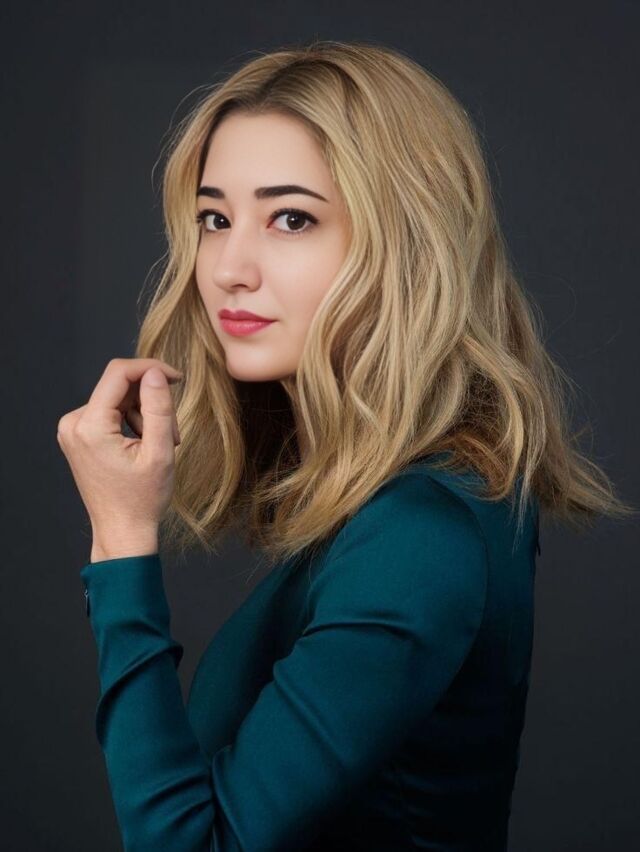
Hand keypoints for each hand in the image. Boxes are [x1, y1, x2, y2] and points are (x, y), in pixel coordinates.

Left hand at [57, 358, 183, 560]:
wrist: (123, 530)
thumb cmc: (142, 499)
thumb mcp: (161, 451)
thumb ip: (159, 408)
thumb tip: (156, 374)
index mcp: (89, 426)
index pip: (119, 373)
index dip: (151, 368)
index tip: (177, 379)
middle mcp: (73, 423)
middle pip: (119, 386)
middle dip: (151, 400)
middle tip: (172, 431)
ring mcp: (73, 429)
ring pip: (117, 398)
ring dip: (144, 413)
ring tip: (161, 443)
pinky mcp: (79, 435)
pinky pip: (110, 411)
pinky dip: (132, 421)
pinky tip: (144, 445)